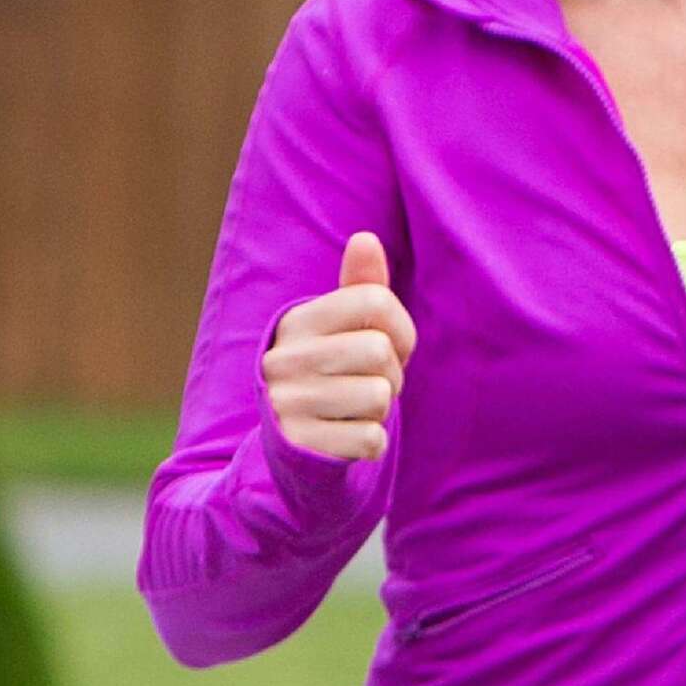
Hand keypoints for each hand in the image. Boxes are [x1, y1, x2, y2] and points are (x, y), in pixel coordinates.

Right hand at [262, 229, 412, 464]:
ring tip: (356, 408)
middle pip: (378, 351)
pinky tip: (347, 435)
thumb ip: (360, 287)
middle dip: (391, 374)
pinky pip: (370, 439)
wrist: (291, 441)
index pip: (374, 301)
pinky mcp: (300, 445)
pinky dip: (371, 441)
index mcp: (297, 321)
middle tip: (371, 383)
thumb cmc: (332, 373)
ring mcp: (287, 403)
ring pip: (378, 397)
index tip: (391, 347)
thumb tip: (365, 239)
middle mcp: (285, 358)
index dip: (401, 328)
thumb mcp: (343, 329)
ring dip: (381, 409)